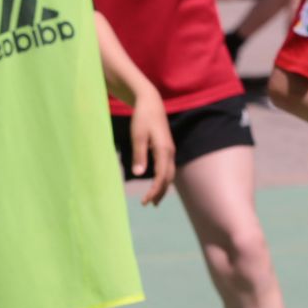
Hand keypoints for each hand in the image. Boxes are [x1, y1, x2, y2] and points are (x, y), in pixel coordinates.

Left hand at [126, 89, 175, 205]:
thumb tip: (139, 174)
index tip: (144, 201)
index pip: (161, 177)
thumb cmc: (142, 118)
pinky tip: (157, 183)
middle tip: (148, 205)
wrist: (151, 102)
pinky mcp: (166, 148)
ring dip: (162, 187)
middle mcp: (169, 152)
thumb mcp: (137, 136)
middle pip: (168, 178)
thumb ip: (139, 155)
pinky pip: (167, 167)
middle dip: (159, 192)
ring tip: (153, 200)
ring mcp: (169, 150)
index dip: (154, 191)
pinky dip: (163, 178)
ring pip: (169, 173)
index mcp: (164, 150)